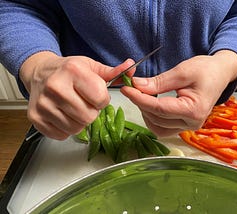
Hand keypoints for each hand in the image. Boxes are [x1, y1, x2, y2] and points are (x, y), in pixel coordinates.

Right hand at [20, 51, 134, 139]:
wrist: (39, 72)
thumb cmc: (68, 70)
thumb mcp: (91, 66)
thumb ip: (113, 72)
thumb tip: (131, 66)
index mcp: (73, 71)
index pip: (101, 99)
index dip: (103, 99)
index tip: (95, 95)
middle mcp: (55, 87)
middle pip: (89, 117)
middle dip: (92, 112)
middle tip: (85, 102)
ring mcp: (43, 104)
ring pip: (76, 128)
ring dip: (80, 121)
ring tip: (74, 108)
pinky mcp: (35, 118)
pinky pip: (62, 134)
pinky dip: (66, 129)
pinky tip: (63, 114)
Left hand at [121, 50, 236, 136]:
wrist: (221, 73)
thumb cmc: (206, 69)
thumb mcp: (183, 71)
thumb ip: (159, 82)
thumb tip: (137, 86)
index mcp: (194, 110)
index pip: (159, 108)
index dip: (139, 99)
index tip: (126, 88)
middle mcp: (192, 123)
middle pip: (157, 119)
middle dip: (141, 104)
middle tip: (132, 88)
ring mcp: (189, 126)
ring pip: (158, 128)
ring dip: (146, 113)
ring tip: (142, 96)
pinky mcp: (185, 125)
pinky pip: (163, 128)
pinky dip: (153, 118)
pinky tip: (151, 105)